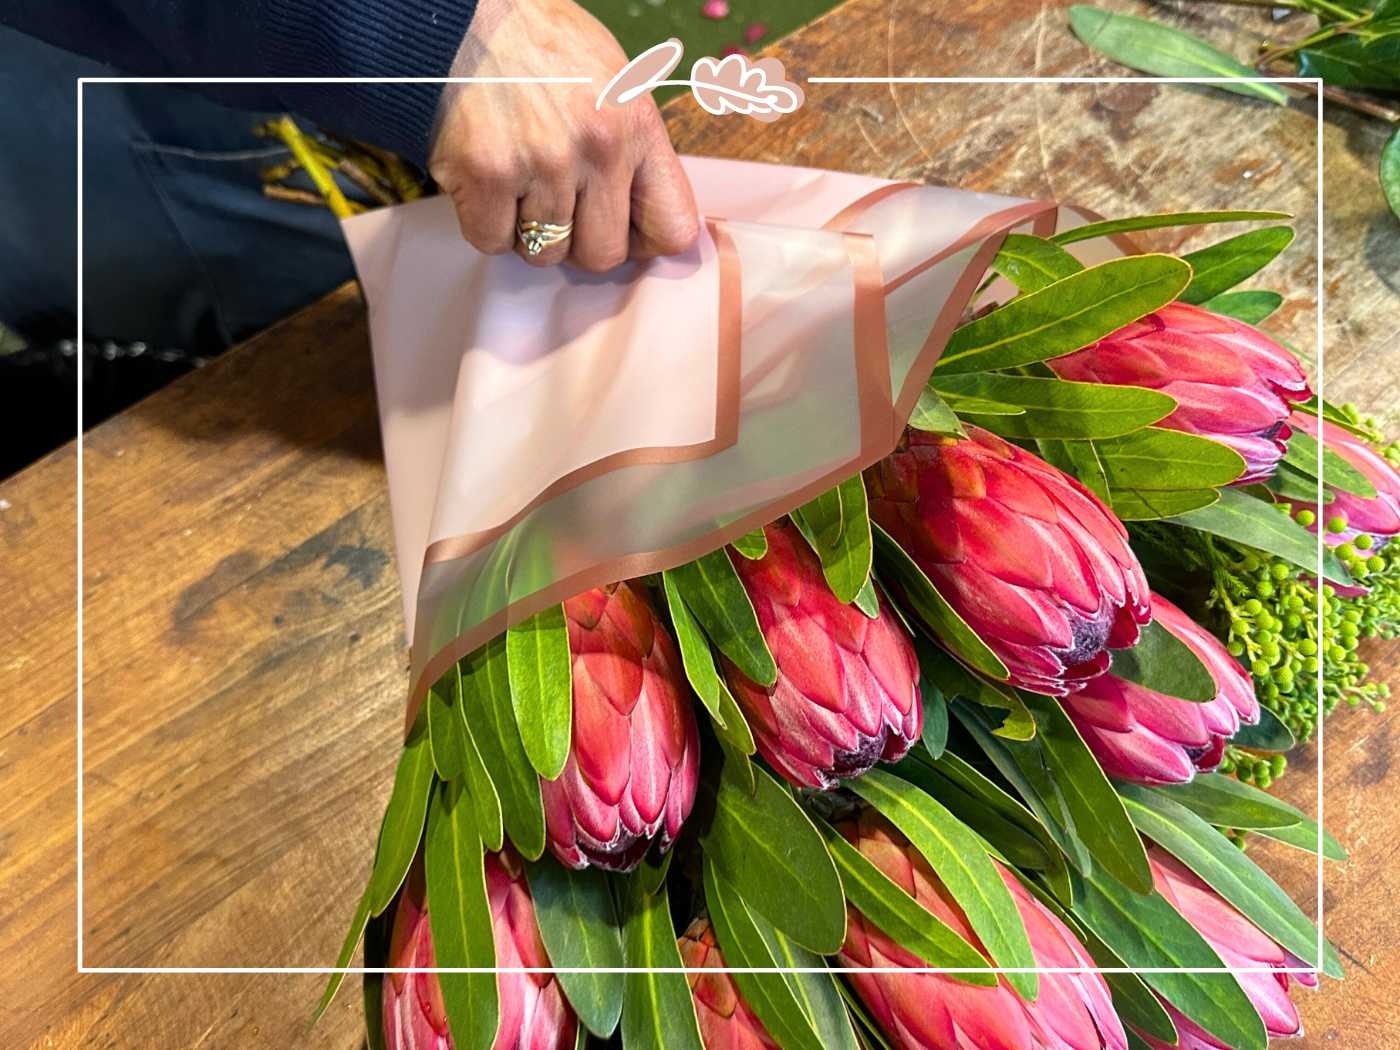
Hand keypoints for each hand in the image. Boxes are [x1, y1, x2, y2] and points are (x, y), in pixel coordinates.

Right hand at [428, 0, 699, 270]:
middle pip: (603, 255)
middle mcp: (598, 148)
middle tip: (555, 205)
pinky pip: (492, 241)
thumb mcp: (612, 81)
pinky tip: (485, 184)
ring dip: (527, 230)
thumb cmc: (537, 45)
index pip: (673, 228)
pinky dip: (485, 224)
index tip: (622, 230)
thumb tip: (643, 214)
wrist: (461, 12)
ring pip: (545, 253)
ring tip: (516, 182)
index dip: (644, 241)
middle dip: (577, 242)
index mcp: (637, 125)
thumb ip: (633, 148)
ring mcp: (542, 164)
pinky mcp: (486, 175)